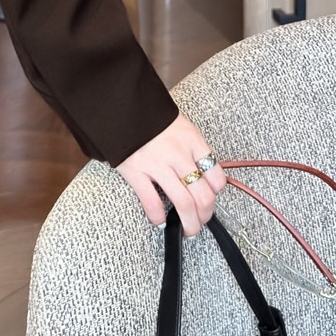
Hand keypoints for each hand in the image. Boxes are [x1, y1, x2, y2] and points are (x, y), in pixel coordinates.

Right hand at [116, 114, 227, 235]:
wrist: (119, 105)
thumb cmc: (150, 117)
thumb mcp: (179, 126)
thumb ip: (191, 149)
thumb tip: (202, 175)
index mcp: (192, 140)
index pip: (216, 176)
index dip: (216, 194)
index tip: (210, 199)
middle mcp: (178, 153)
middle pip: (203, 195)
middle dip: (205, 216)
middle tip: (201, 222)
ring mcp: (157, 163)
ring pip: (184, 203)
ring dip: (189, 224)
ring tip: (187, 231)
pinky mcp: (135, 171)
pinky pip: (152, 202)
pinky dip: (158, 217)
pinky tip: (160, 221)